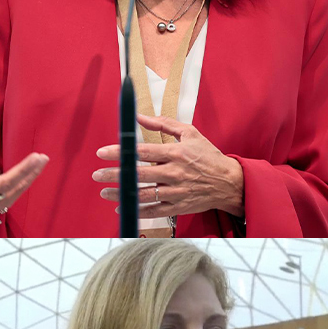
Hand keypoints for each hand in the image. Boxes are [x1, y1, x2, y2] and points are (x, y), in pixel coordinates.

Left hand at [93, 114, 245, 217]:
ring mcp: (176, 192)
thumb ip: (164, 124)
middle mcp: (175, 173)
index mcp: (176, 154)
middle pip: (139, 175)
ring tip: (104, 192)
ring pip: (143, 195)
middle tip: (97, 175)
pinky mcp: (178, 207)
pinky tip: (122, 208)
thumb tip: (139, 117)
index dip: (120, 152)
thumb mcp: (190, 134)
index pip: (142, 152)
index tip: (102, 152)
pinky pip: (154, 211)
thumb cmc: (208, 156)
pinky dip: (136, 211)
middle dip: (115, 175)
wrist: (230, 183)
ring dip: (121, 195)